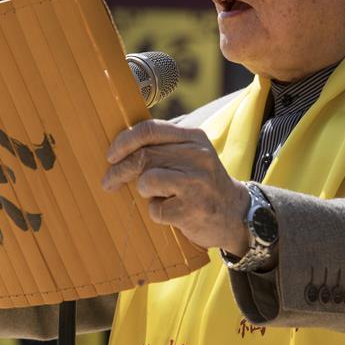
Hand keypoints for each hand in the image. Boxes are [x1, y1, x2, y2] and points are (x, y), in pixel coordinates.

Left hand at [102, 119, 250, 253]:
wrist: (235, 214)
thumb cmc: (202, 182)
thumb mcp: (191, 154)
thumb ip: (164, 144)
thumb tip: (120, 143)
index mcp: (194, 137)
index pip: (149, 130)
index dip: (123, 141)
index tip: (110, 155)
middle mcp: (197, 156)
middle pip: (143, 157)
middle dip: (118, 170)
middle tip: (109, 181)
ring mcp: (196, 183)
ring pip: (146, 181)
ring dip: (143, 191)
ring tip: (156, 195)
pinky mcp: (192, 210)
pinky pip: (155, 209)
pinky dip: (157, 212)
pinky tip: (172, 212)